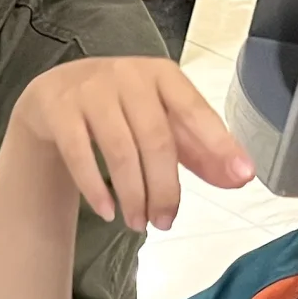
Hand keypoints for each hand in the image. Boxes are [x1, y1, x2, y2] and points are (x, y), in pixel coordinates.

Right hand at [7, 56, 256, 230]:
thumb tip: (238, 178)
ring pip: (120, 150)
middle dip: (164, 187)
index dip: (219, 145)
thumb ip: (199, 149)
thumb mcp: (161, 120)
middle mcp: (128, 76)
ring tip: (138, 223)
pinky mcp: (59, 110)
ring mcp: (90, 91)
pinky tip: (107, 211)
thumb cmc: (120, 108)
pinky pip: (80, 155)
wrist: (55, 92)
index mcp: (162, 75)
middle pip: (156, 139)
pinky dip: (95, 188)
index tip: (242, 176)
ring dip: (133, 194)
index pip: (195, 111)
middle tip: (165, 222)